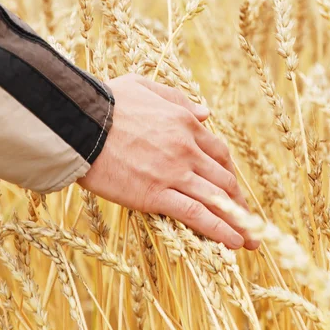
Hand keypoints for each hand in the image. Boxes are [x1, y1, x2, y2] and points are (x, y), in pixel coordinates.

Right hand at [78, 74, 259, 249]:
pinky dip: (218, 229)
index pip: (218, 152)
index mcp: (184, 123)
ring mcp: (173, 172)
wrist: (79, 122)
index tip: (233, 188)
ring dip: (237, 221)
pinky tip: (232, 242)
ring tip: (250, 240)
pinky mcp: (155, 194)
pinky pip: (195, 213)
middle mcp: (186, 149)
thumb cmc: (105, 102)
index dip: (228, 173)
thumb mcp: (144, 87)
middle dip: (239, 202)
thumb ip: (178, 99)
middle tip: (248, 220)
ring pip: (215, 199)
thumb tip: (206, 113)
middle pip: (223, 179)